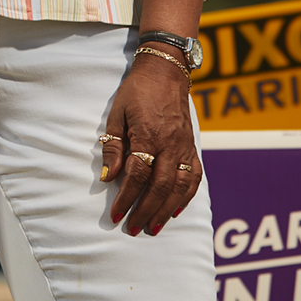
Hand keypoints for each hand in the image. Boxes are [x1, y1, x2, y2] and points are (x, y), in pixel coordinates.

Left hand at [100, 50, 201, 236]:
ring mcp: (184, 146)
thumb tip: (107, 178)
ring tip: (153, 228)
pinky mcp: (192, 145)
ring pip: (179, 186)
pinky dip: (186, 196)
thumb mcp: (116, 114)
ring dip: (166, 210)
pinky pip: (194, 176)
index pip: (137, 174)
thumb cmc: (136, 91)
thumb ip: (113, 146)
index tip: (116, 215)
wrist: (165, 71)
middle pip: (160, 186)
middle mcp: (170, 144)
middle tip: (133, 229)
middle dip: (145, 211)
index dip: (126, 197)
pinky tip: (175, 209)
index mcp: (147, 135)